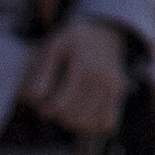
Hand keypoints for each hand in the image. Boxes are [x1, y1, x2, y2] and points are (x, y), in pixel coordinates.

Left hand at [18, 18, 130, 135]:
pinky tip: (84, 114)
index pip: (61, 106)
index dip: (47, 109)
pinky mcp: (118, 93)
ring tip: (66, 110)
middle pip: (73, 117)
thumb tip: (35, 97)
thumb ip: (43, 71)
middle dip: (58, 117)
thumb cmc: (74, 39)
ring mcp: (113, 86)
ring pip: (89, 123)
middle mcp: (102, 78)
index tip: (43, 104)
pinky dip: (94, 124)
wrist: (106, 30)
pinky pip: (107, 122)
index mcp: (84, 66)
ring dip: (73, 123)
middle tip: (53, 107)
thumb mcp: (55, 45)